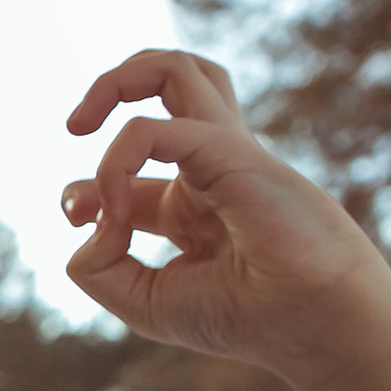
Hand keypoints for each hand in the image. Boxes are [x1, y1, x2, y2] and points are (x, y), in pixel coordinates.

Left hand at [61, 50, 390, 390]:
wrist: (316, 323)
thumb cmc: (247, 318)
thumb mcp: (146, 303)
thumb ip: (97, 268)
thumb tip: (86, 222)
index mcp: (193, 204)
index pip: (129, 166)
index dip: (84, 187)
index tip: (78, 223)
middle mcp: (209, 168)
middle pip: (166, 81)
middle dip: (105, 90)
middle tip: (74, 129)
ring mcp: (225, 152)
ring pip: (178, 67)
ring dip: (116, 78)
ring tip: (80, 124)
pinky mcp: (233, 150)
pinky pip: (154, 128)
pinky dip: (116, 164)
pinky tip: (116, 210)